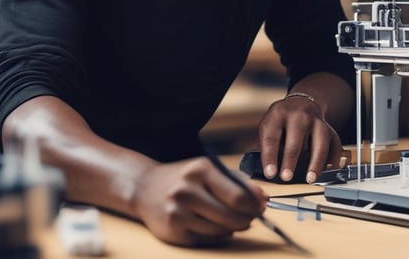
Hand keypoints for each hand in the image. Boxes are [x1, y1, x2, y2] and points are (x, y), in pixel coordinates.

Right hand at [131, 156, 266, 245]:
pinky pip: (206, 240)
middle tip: (251, 218)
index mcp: (200, 170)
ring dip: (231, 228)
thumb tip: (264, 198)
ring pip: (220, 230)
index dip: (254, 205)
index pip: (238, 195)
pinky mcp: (173, 232)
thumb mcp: (207, 170)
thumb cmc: (182, 178)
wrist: (144, 188)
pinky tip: (211, 225)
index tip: (261, 208)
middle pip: (231, 216)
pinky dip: (215, 235)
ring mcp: (178, 212)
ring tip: (230, 220)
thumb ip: (236, 181)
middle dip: (247, 220)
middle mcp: (187, 190)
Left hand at [257, 95, 347, 183]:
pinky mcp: (330, 130)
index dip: (270, 157)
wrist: (302, 104)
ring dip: (315, 163)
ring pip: (319, 143)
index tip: (270, 173)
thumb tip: (269, 171)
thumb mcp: (268, 125)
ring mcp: (317, 122)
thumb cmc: (282, 120)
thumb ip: (267, 145)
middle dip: (290, 160)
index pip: (272, 137)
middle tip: (286, 177)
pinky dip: (332, 160)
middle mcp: (299, 116)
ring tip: (310, 179)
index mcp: (278, 114)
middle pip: (295, 141)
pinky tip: (327, 170)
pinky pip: (334, 146)